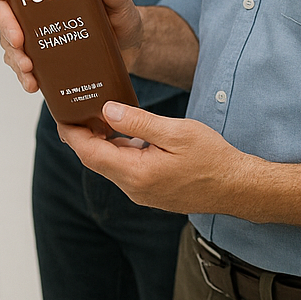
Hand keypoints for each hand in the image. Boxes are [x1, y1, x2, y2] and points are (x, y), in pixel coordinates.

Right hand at [0, 0, 143, 91]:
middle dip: (7, 30)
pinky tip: (32, 84)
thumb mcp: (119, 3)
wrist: (131, 51)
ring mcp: (39, 41)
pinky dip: (24, 77)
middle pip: (6, 19)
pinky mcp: (46, 64)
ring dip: (14, 57)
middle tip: (19, 42)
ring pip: (11, 47)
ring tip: (28, 68)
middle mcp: (37, 17)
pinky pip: (25, 70)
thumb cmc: (121, 21)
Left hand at [59, 101, 300, 241]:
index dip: (71, 132)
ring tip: (92, 113)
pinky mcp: (150, 191)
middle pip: (94, 159)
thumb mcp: (177, 132)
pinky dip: (115, 150)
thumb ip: (138, 122)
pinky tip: (119, 131)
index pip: (89, 152)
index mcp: (136, 173)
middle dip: (80, 134)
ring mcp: (141, 193)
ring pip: (108, 164)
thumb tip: (106, 111)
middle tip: (72, 106)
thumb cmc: (213, 158)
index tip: (60, 111)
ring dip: (98, 142)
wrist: (240, 188)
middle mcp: (133, 188)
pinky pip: (123, 169)